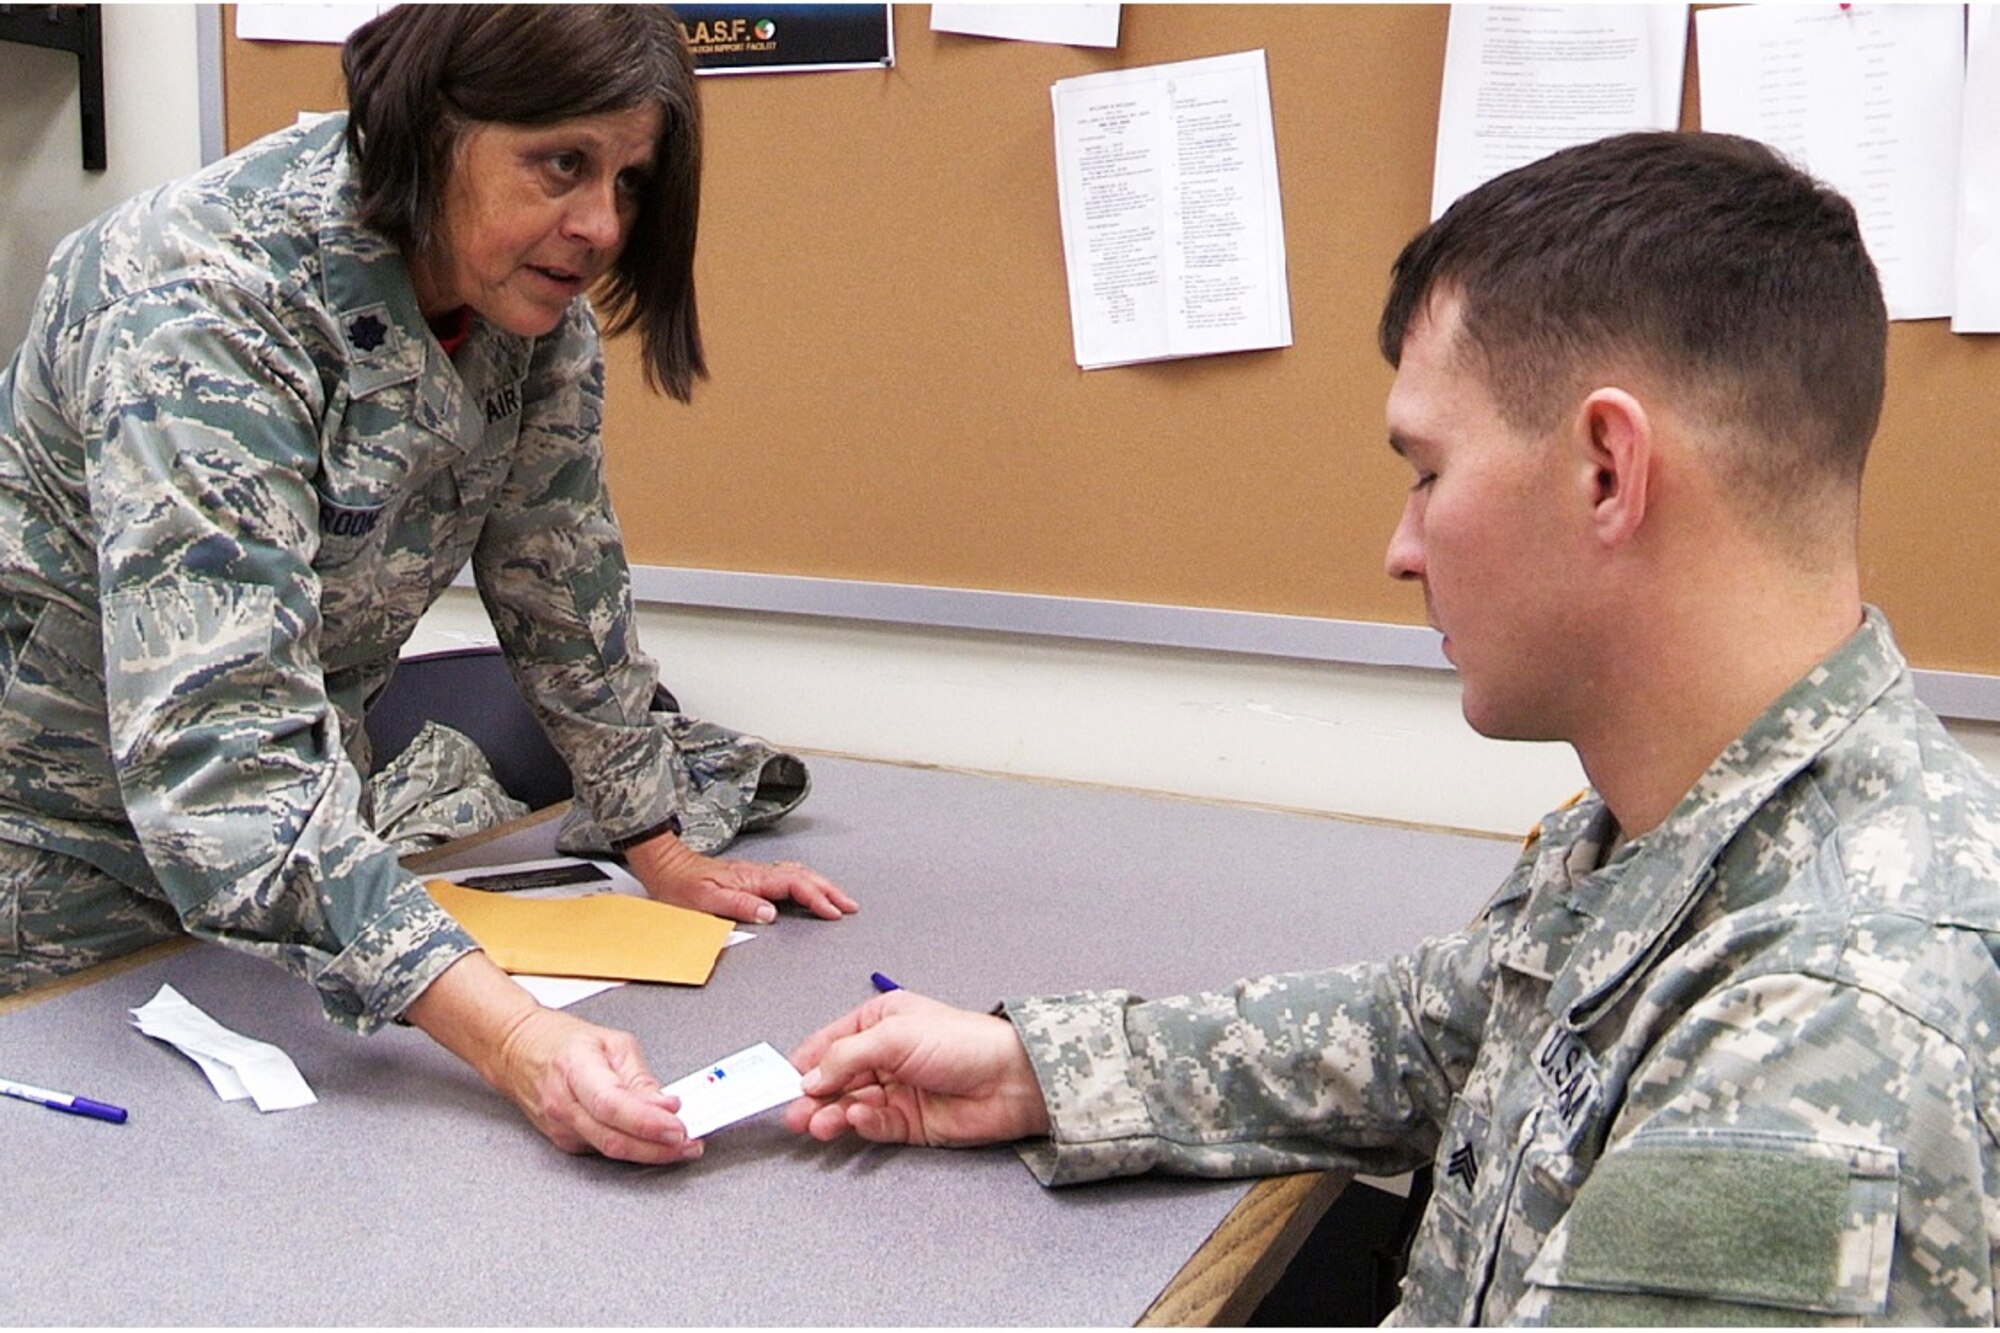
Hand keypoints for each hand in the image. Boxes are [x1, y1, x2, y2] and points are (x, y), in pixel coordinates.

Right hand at [406, 953, 700, 1163]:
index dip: (647, 1121)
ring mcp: (560, 1127)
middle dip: (657, 1148)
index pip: (612, 1104)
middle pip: (613, 1139)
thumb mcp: (612, 1042)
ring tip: (681, 1146)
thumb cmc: (560, 1041)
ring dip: (650, 1153)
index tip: (678, 1126)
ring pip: (610, 1151)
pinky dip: (632, 1149)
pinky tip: (652, 1143)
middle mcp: (563, 1104)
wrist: (517, 1051)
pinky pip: (603, 1150)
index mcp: (576, 1069)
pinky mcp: (564, 1141)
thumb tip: (666, 1106)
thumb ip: (639, 1077)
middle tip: (689, 1144)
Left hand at [625, 829, 857, 923]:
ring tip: (838, 899)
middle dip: (829, 891)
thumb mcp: (704, 901)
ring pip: (798, 875)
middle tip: (850, 906)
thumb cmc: (680, 887)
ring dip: (821, 886)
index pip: (795, 886)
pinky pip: (788, 876)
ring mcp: (755, 873)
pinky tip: (808, 888)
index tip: (834, 912)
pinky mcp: (750, 877)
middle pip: (803, 877)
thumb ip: (738, 906)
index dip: (817, 899)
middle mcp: (757, 873)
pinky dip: (806, 882)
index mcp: (751, 879)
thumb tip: (771, 913)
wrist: (664, 867)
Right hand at [783, 990, 1051, 1146]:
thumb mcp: (893, 1036)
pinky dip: (861, 1124)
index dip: (804, 1063)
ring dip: (831, 1114)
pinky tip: (857, 1121)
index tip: (780, 1082)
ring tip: (817, 1124)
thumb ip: (846, 1057)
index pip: (829, 1043)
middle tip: (793, 1115)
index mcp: (879, 1022)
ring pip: (849, 1105)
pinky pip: (873, 1125)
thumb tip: (809, 1078)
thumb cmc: (958, 1041)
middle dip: (812, 1096)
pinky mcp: (907, 1122)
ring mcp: (895, 1090)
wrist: (1008, 1080)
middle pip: (835, 1079)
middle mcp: (884, 1055)